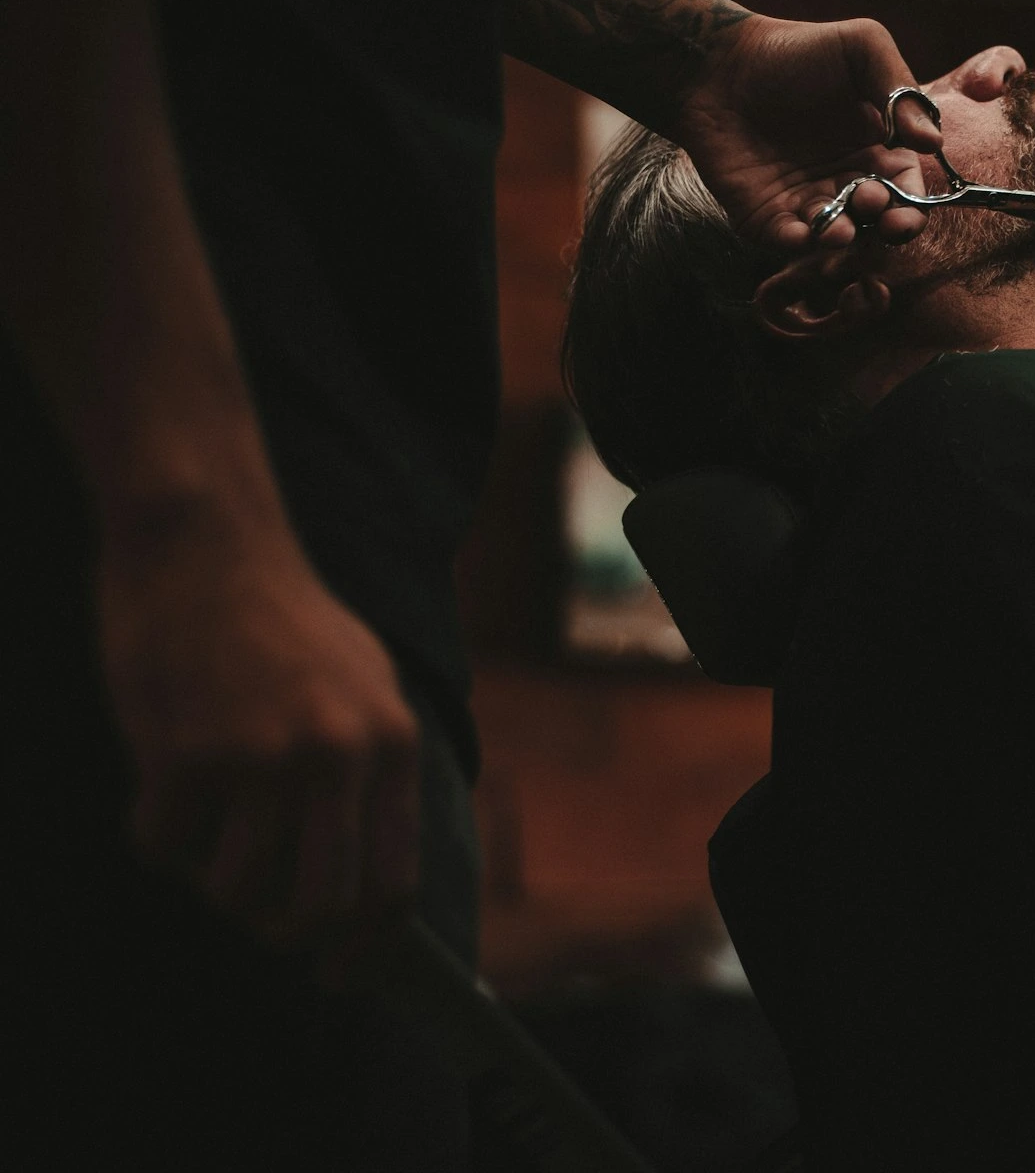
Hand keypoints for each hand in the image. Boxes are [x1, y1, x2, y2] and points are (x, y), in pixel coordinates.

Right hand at [100, 521, 419, 952]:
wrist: (208, 543)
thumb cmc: (282, 618)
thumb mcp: (367, 683)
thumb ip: (374, 772)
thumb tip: (369, 882)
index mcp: (390, 744)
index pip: (393, 882)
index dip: (365, 946)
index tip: (340, 974)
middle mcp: (337, 757)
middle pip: (318, 906)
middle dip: (282, 930)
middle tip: (254, 914)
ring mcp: (261, 757)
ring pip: (233, 888)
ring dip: (210, 877)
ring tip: (206, 823)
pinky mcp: (186, 752)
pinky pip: (164, 846)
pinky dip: (157, 834)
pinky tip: (162, 784)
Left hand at [673, 14, 942, 253]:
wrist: (718, 64)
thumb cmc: (794, 50)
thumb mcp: (860, 48)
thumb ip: (900, 88)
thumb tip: (932, 143)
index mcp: (877, 150)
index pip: (906, 190)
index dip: (912, 206)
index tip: (906, 209)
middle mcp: (846, 181)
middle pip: (877, 221)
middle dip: (881, 224)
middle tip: (869, 204)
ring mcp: (806, 201)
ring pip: (835, 235)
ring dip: (841, 237)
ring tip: (837, 228)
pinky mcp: (766, 215)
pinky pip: (788, 240)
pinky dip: (797, 242)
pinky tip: (800, 232)